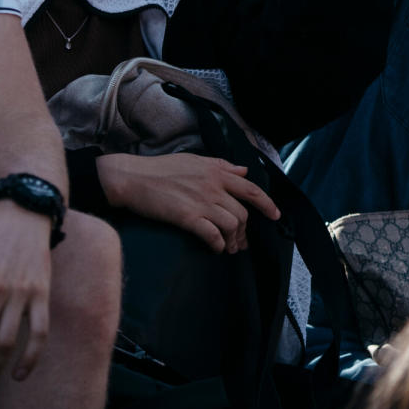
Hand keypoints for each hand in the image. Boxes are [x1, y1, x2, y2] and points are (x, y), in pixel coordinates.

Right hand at [98, 152, 280, 253]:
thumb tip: (244, 170)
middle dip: (245, 231)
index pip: (251, 190)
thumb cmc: (161, 168)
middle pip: (242, 213)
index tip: (276, 216)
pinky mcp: (187, 217)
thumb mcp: (195, 160)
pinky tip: (215, 248)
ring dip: (233, 241)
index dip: (267, 204)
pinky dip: (217, 244)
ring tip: (229, 249)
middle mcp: (214, 187)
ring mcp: (201, 202)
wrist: (132, 178)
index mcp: (218, 172)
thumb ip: (221, 166)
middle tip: (241, 243)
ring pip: (231, 225)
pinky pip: (212, 235)